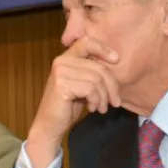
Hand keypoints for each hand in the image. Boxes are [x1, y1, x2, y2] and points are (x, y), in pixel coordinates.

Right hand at [27, 37, 121, 167]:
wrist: (50, 125)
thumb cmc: (68, 106)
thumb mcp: (82, 84)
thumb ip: (92, 71)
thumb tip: (115, 60)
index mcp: (65, 59)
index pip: (86, 42)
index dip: (103, 48)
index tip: (117, 60)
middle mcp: (60, 62)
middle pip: (98, 67)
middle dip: (112, 86)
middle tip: (114, 101)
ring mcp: (60, 73)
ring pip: (97, 79)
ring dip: (104, 97)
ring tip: (101, 107)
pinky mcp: (62, 85)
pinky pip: (91, 89)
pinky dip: (96, 101)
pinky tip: (91, 108)